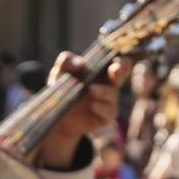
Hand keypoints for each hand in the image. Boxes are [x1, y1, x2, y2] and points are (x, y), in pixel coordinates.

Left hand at [39, 54, 127, 170]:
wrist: (57, 115)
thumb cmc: (63, 88)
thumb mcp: (60, 72)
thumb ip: (67, 62)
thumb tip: (80, 64)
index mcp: (101, 71)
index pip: (118, 63)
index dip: (122, 61)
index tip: (117, 60)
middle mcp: (108, 85)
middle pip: (122, 74)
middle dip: (121, 70)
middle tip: (114, 70)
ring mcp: (108, 102)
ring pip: (113, 95)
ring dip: (104, 91)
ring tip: (91, 89)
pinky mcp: (104, 118)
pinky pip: (109, 113)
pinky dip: (102, 108)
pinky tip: (93, 105)